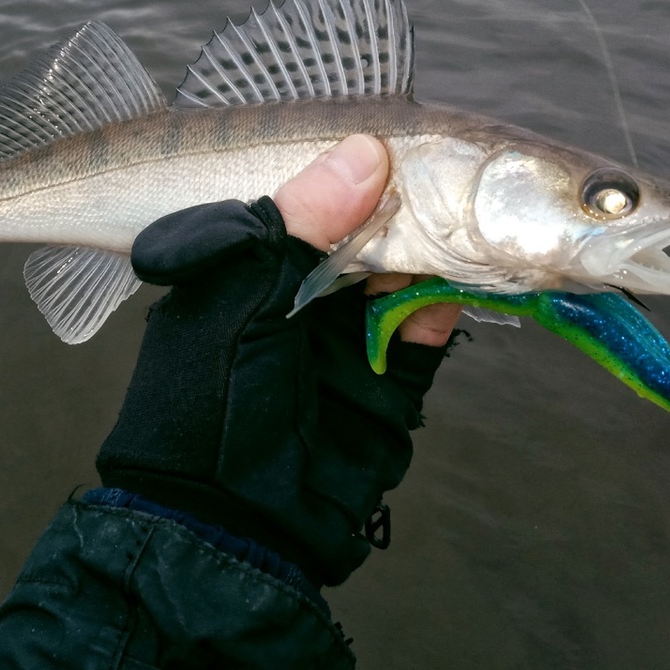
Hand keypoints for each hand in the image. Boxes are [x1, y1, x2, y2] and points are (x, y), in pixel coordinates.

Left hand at [97, 136, 463, 586]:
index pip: (314, 200)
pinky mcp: (388, 386)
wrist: (224, 529)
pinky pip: (425, 333)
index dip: (357, 173)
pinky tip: (451, 289)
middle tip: (445, 182)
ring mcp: (346, 340)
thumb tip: (367, 151)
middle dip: (407, 208)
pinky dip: (441, 308)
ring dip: (435, 253)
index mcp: (253, 265)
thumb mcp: (236, 301)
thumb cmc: (205, 403)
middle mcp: (302, 296)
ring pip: (406, 276)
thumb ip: (296, 228)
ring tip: (463, 226)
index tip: (398, 140)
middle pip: (369, 232)